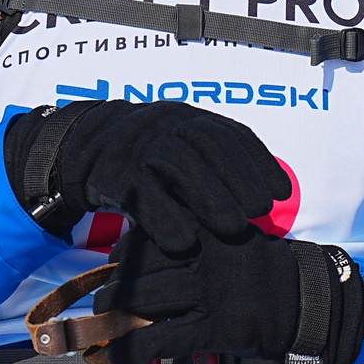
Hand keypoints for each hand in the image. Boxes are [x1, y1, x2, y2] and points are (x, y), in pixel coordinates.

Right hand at [5, 100, 288, 254]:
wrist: (84, 148)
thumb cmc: (148, 160)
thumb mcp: (183, 151)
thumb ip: (217, 165)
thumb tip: (272, 194)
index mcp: (189, 119)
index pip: (230, 135)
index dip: (258, 162)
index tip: (279, 193)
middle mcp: (166, 125)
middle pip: (207, 146)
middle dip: (239, 178)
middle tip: (262, 211)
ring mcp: (139, 146)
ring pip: (177, 165)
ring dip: (209, 197)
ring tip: (234, 228)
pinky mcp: (114, 172)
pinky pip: (140, 194)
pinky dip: (163, 218)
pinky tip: (184, 243)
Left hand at [100, 226, 363, 363]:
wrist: (302, 299)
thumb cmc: (258, 267)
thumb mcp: (224, 235)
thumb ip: (188, 236)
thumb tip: (134, 251)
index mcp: (203, 226)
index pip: (144, 236)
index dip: (124, 254)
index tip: (118, 265)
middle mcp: (202, 254)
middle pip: (136, 267)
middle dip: (114, 288)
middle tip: (104, 301)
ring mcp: (206, 291)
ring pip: (140, 301)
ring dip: (114, 317)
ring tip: (108, 325)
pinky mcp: (211, 327)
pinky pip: (156, 340)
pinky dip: (130, 351)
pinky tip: (123, 357)